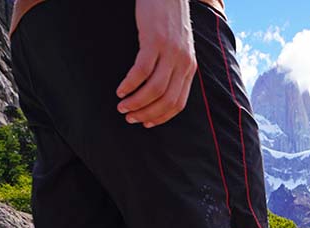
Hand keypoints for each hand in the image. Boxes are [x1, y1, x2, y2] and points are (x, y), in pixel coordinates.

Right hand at [116, 0, 195, 127]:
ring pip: (154, 89)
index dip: (160, 117)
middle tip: (129, 118)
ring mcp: (170, 52)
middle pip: (165, 100)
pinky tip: (120, 90)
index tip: (145, 123)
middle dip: (145, 114)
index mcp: (189, 68)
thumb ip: (173, 68)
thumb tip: (158, 92)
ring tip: (122, 107)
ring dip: (136, 102)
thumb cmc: (168, 21)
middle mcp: (183, 63)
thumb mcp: (178, 48)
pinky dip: (129, 84)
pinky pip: (141, 71)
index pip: (178, 103)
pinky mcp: (154, 41)